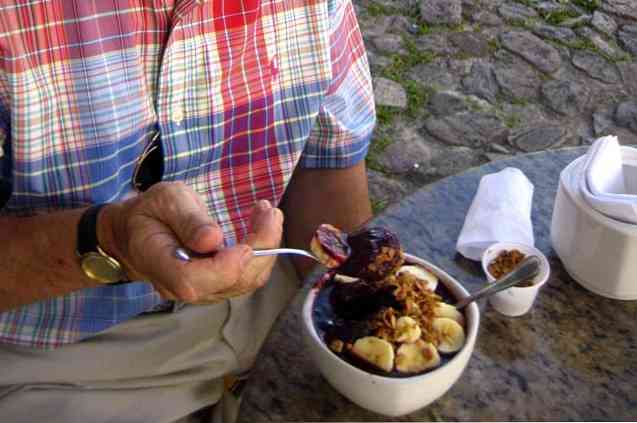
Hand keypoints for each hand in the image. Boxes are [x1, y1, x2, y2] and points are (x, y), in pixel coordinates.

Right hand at [98, 182, 283, 302]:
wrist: (141, 233)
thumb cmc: (152, 212)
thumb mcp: (165, 200)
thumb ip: (187, 220)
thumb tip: (213, 239)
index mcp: (157, 263)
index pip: (191, 280)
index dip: (223, 266)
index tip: (245, 242)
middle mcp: (180, 287)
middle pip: (228, 283)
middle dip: (260, 248)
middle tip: (270, 212)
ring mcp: (202, 290)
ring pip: (245, 281)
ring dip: (267, 248)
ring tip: (268, 213)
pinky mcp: (219, 285)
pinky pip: (248, 276)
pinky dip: (263, 251)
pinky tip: (264, 225)